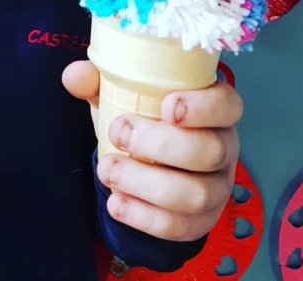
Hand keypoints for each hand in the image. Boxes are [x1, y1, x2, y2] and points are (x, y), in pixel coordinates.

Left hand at [62, 61, 240, 242]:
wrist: (143, 159)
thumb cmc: (140, 114)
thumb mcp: (119, 91)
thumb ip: (97, 80)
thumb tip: (75, 75)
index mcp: (213, 107)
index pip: (227, 105)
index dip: (203, 107)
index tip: (166, 106)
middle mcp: (223, 146)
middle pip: (210, 151)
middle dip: (160, 145)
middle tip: (118, 132)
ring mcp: (217, 187)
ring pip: (196, 194)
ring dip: (146, 184)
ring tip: (108, 170)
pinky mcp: (201, 220)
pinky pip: (181, 227)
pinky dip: (145, 217)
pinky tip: (117, 202)